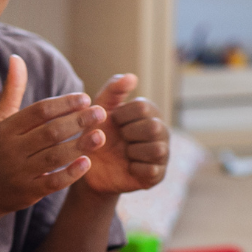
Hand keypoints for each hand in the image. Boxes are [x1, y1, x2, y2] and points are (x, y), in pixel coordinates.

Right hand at [0, 55, 107, 216]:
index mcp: (6, 129)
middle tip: (101, 112)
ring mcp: (19, 172)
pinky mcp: (27, 192)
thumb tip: (16, 58)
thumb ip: (12, 90)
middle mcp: (11, 149)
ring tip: (100, 135)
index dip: (64, 103)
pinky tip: (87, 162)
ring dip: (79, 145)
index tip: (85, 98)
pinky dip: (70, 173)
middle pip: (50, 132)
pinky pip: (52, 182)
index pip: (39, 112)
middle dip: (77, 121)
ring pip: (54, 157)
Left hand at [80, 74, 169, 194]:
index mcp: (149, 112)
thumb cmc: (95, 133)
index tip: (113, 122)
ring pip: (157, 149)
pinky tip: (126, 166)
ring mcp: (162, 153)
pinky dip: (134, 168)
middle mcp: (161, 130)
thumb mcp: (99, 109)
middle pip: (154, 128)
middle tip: (119, 139)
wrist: (88, 167)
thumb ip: (113, 90)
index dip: (122, 116)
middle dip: (129, 134)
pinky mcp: (157, 175)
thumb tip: (132, 76)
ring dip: (133, 151)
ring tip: (123, 153)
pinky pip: (152, 170)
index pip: (143, 107)